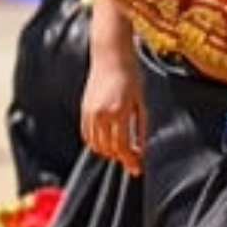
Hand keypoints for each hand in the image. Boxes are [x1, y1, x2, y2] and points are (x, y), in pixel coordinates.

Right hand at [81, 44, 146, 175]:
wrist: (111, 57)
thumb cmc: (132, 76)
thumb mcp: (141, 101)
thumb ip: (141, 125)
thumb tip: (142, 148)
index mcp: (119, 112)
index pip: (122, 146)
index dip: (130, 160)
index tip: (137, 169)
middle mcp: (101, 115)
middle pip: (109, 148)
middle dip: (121, 157)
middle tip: (133, 160)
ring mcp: (90, 113)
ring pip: (96, 145)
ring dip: (109, 152)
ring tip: (123, 151)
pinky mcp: (84, 110)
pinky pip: (87, 135)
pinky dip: (96, 143)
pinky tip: (108, 143)